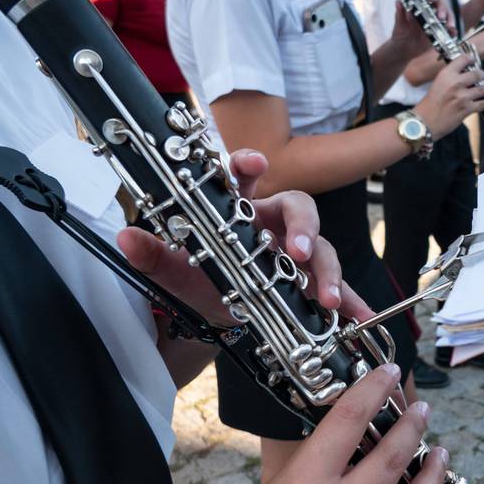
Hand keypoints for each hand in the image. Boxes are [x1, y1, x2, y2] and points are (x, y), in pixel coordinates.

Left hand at [117, 149, 371, 325]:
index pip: (244, 177)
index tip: (254, 164)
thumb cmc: (204, 277)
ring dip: (328, 271)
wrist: (221, 310)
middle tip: (295, 251)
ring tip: (328, 299)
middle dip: (302, 227)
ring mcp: (299, 252)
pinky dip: (352, 302)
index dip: (248, 166)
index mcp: (241, 210)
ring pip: (322, 248)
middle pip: (300, 207)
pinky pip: (340, 287)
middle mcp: (276, 223)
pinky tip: (359, 318)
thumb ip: (153, 255)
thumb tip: (124, 237)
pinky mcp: (313, 281)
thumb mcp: (177, 271)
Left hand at [391, 0, 454, 56]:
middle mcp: (429, 11)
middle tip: (440, 16)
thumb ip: (399, 15)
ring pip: (447, 14)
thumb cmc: (401, 36)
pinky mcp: (441, 31)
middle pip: (440, 2)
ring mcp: (436, 21)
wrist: (405, 52)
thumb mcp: (399, 26)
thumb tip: (398, 2)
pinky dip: (452, 31)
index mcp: (419, 6)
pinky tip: (452, 33)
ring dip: (449, 18)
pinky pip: (450, 29)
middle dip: (442, 7)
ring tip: (448, 26)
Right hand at [414, 54, 483, 135]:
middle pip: (476, 73)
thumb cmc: (429, 105)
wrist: (425, 122)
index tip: (473, 59)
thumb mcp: (437, 84)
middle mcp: (455, 83)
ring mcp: (462, 97)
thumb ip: (449, 77)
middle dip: (481, 74)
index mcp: (446, 74)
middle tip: (482, 75)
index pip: (462, 60)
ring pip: (483, 87)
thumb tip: (463, 74)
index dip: (470, 59)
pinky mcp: (467, 109)